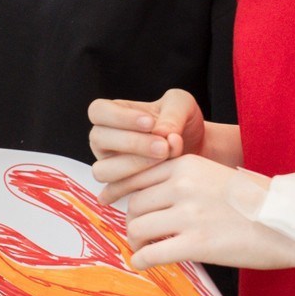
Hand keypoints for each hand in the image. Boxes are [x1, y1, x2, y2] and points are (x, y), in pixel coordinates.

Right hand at [88, 89, 208, 202]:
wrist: (196, 147)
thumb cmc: (182, 123)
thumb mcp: (183, 105)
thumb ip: (173, 112)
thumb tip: (161, 132)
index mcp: (112, 114)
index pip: (98, 111)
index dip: (119, 117)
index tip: (150, 123)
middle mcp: (104, 140)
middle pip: (98, 139)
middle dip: (132, 143)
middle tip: (163, 145)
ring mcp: (109, 165)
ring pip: (102, 169)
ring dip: (132, 165)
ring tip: (164, 159)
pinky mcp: (120, 187)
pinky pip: (118, 190)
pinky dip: (138, 185)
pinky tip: (159, 181)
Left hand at [118, 154, 294, 272]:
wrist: (292, 223)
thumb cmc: (258, 202)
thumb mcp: (216, 175)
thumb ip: (184, 181)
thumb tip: (152, 197)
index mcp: (187, 165)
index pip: (138, 177)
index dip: (127, 195)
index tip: (124, 207)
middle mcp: (183, 186)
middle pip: (134, 204)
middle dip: (133, 221)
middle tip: (141, 233)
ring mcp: (189, 215)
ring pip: (137, 227)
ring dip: (136, 241)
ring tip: (144, 248)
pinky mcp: (197, 244)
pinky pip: (151, 253)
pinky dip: (141, 260)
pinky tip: (142, 263)